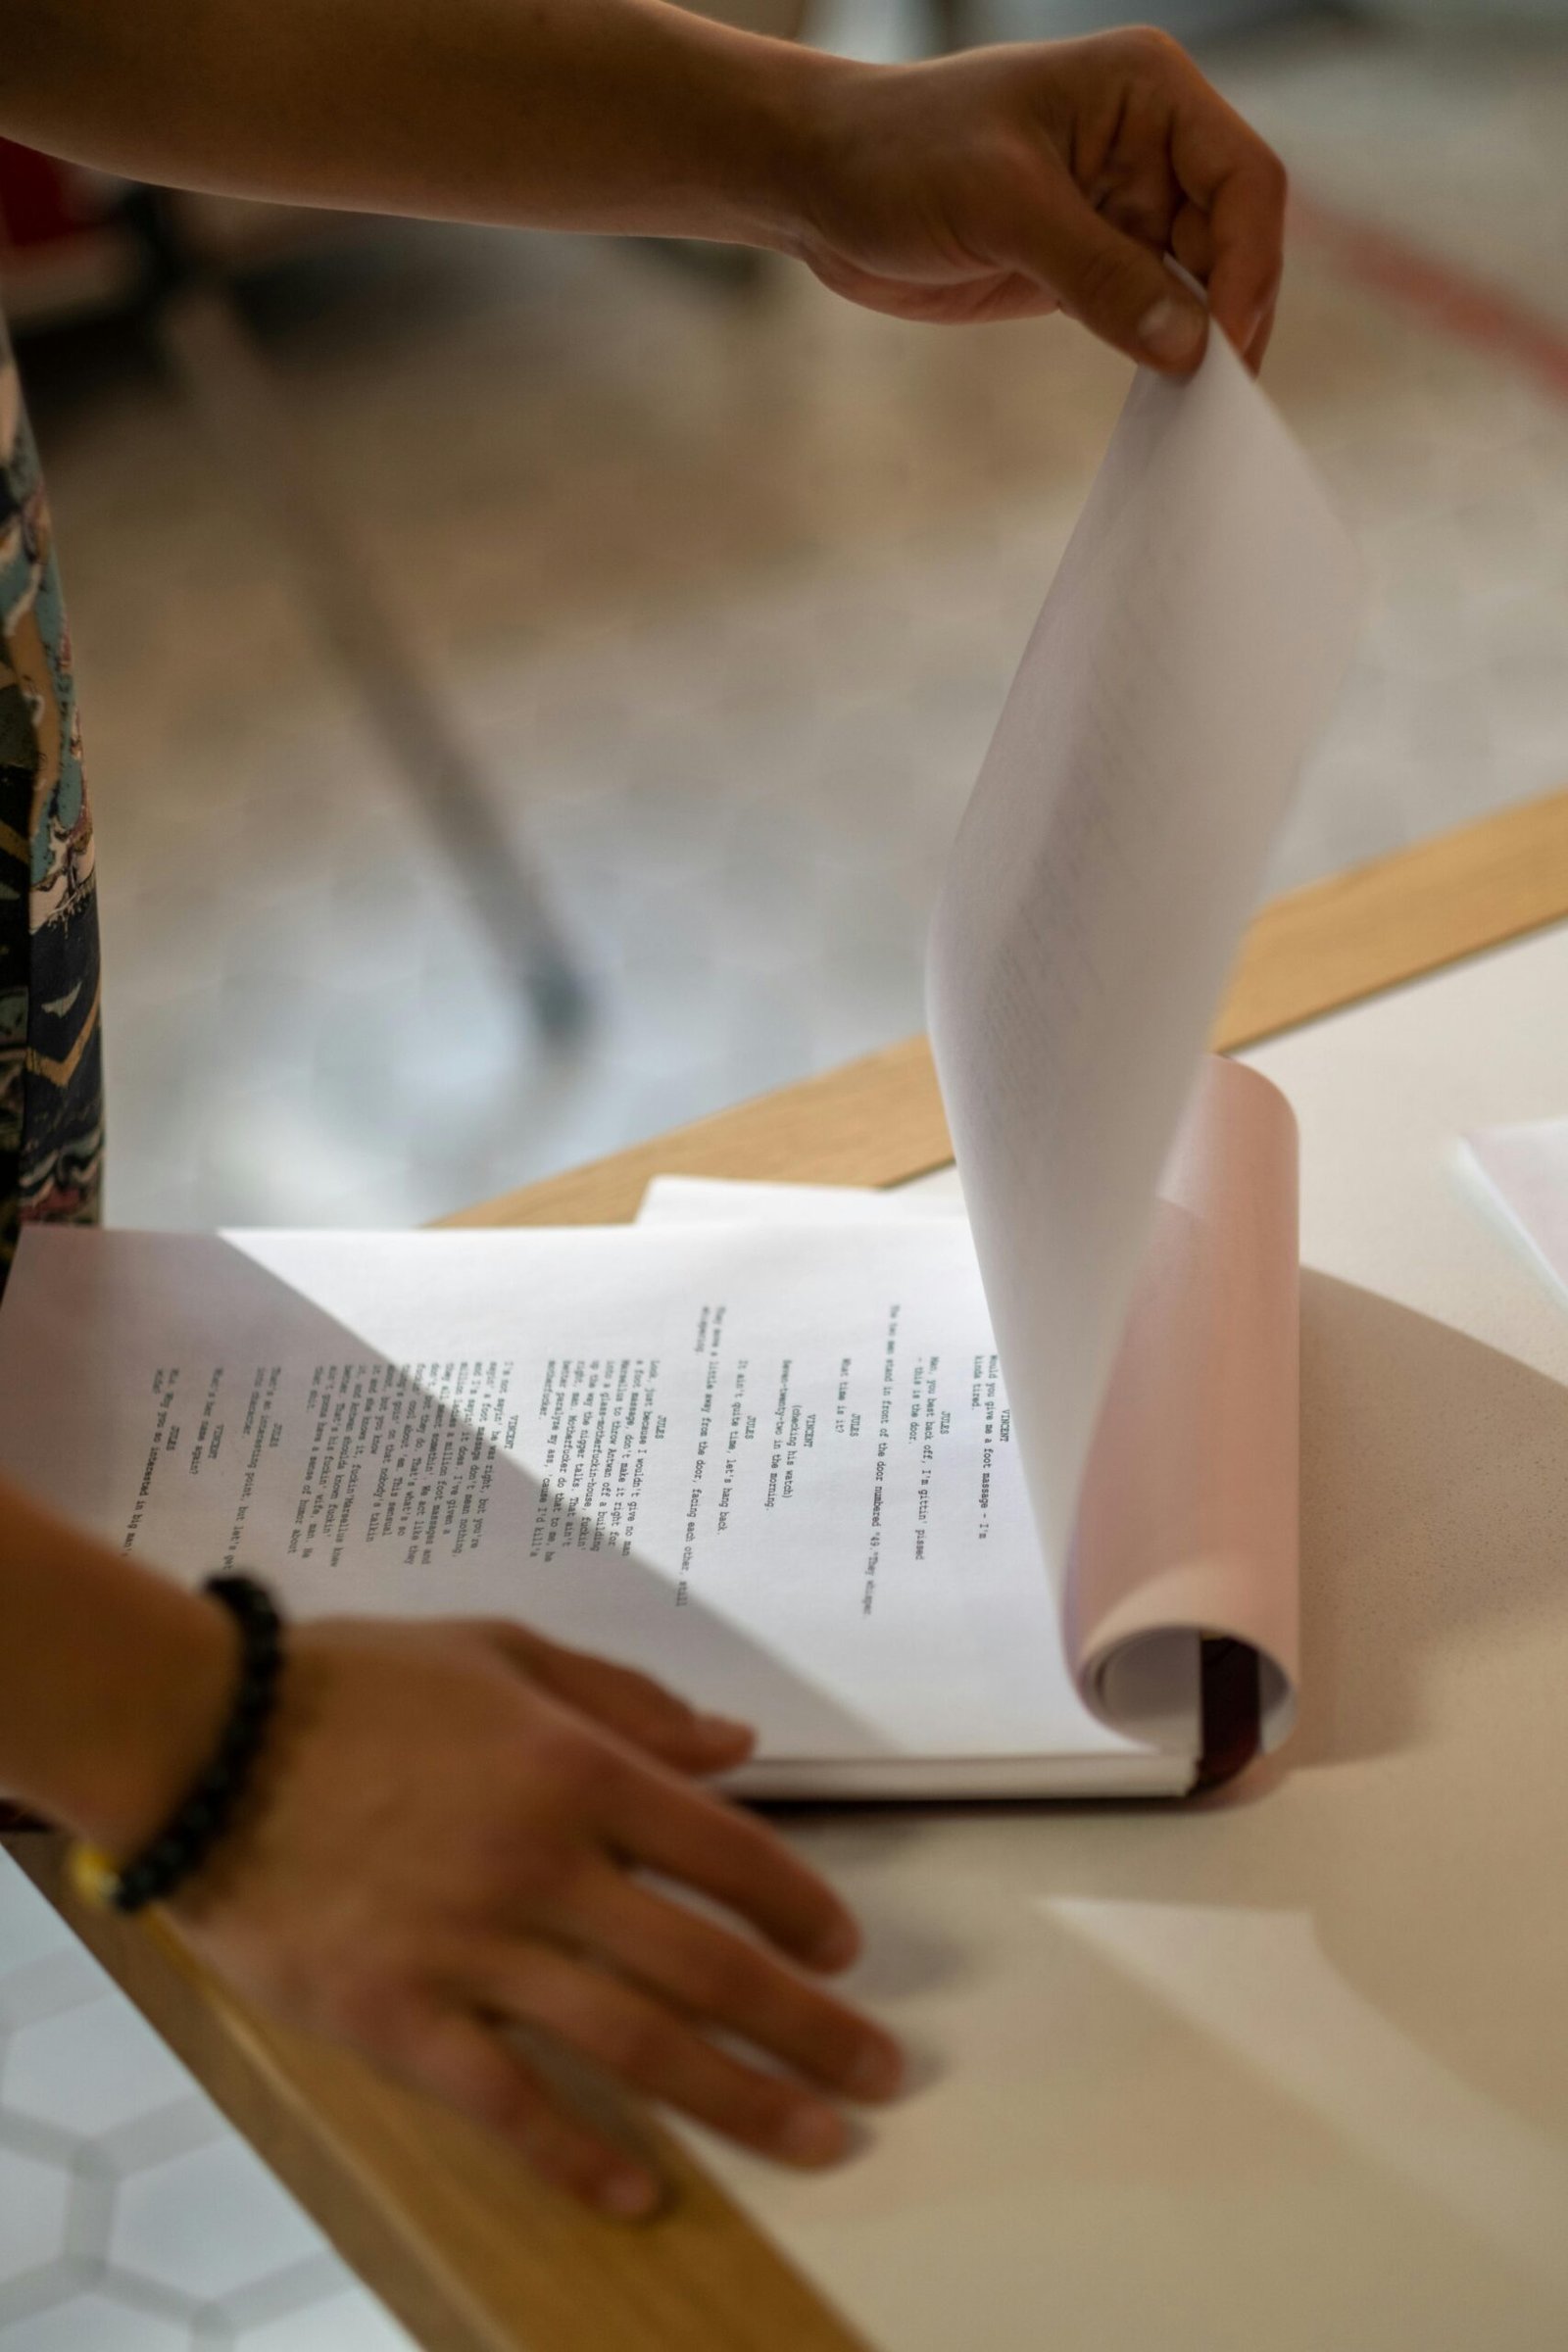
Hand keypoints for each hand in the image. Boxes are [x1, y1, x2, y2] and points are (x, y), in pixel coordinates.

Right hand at [166, 1617, 900, 2216]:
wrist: (201, 1736)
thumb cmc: (357, 1683)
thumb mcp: (503, 1652)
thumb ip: (627, 1701)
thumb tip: (738, 1746)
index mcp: (576, 1766)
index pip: (726, 1853)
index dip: (799, 1909)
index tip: (844, 1955)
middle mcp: (543, 1864)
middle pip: (705, 1965)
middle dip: (805, 2028)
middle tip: (877, 2077)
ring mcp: (469, 1948)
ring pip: (630, 2044)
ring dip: (735, 2100)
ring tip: (814, 2141)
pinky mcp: (395, 2016)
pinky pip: (503, 2101)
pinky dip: (576, 2154)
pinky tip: (640, 2191)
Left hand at [787, 28, 1286, 371]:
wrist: (822, 184)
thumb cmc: (900, 157)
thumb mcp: (1003, 207)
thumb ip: (1100, 274)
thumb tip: (1188, 344)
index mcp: (1146, 91)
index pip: (1244, 178)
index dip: (1250, 262)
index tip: (1226, 342)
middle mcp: (1148, 143)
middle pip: (1234, 236)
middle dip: (1231, 311)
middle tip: (1218, 397)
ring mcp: (1121, 206)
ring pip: (1198, 283)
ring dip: (1199, 341)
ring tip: (1195, 409)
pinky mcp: (1088, 262)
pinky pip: (1148, 311)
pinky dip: (1159, 352)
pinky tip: (1162, 396)